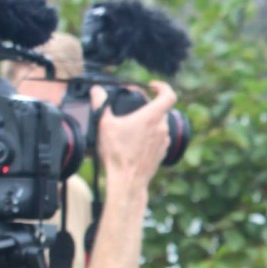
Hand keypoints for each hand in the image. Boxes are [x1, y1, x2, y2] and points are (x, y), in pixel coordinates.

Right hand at [93, 80, 177, 194]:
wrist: (128, 181)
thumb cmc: (117, 154)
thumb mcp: (104, 125)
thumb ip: (100, 103)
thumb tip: (97, 90)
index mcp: (152, 117)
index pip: (169, 95)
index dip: (162, 87)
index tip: (152, 86)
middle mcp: (162, 128)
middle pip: (161, 109)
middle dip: (148, 105)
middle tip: (134, 107)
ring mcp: (164, 141)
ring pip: (160, 124)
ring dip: (149, 122)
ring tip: (132, 125)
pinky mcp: (162, 153)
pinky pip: (159, 138)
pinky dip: (150, 135)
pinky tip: (135, 141)